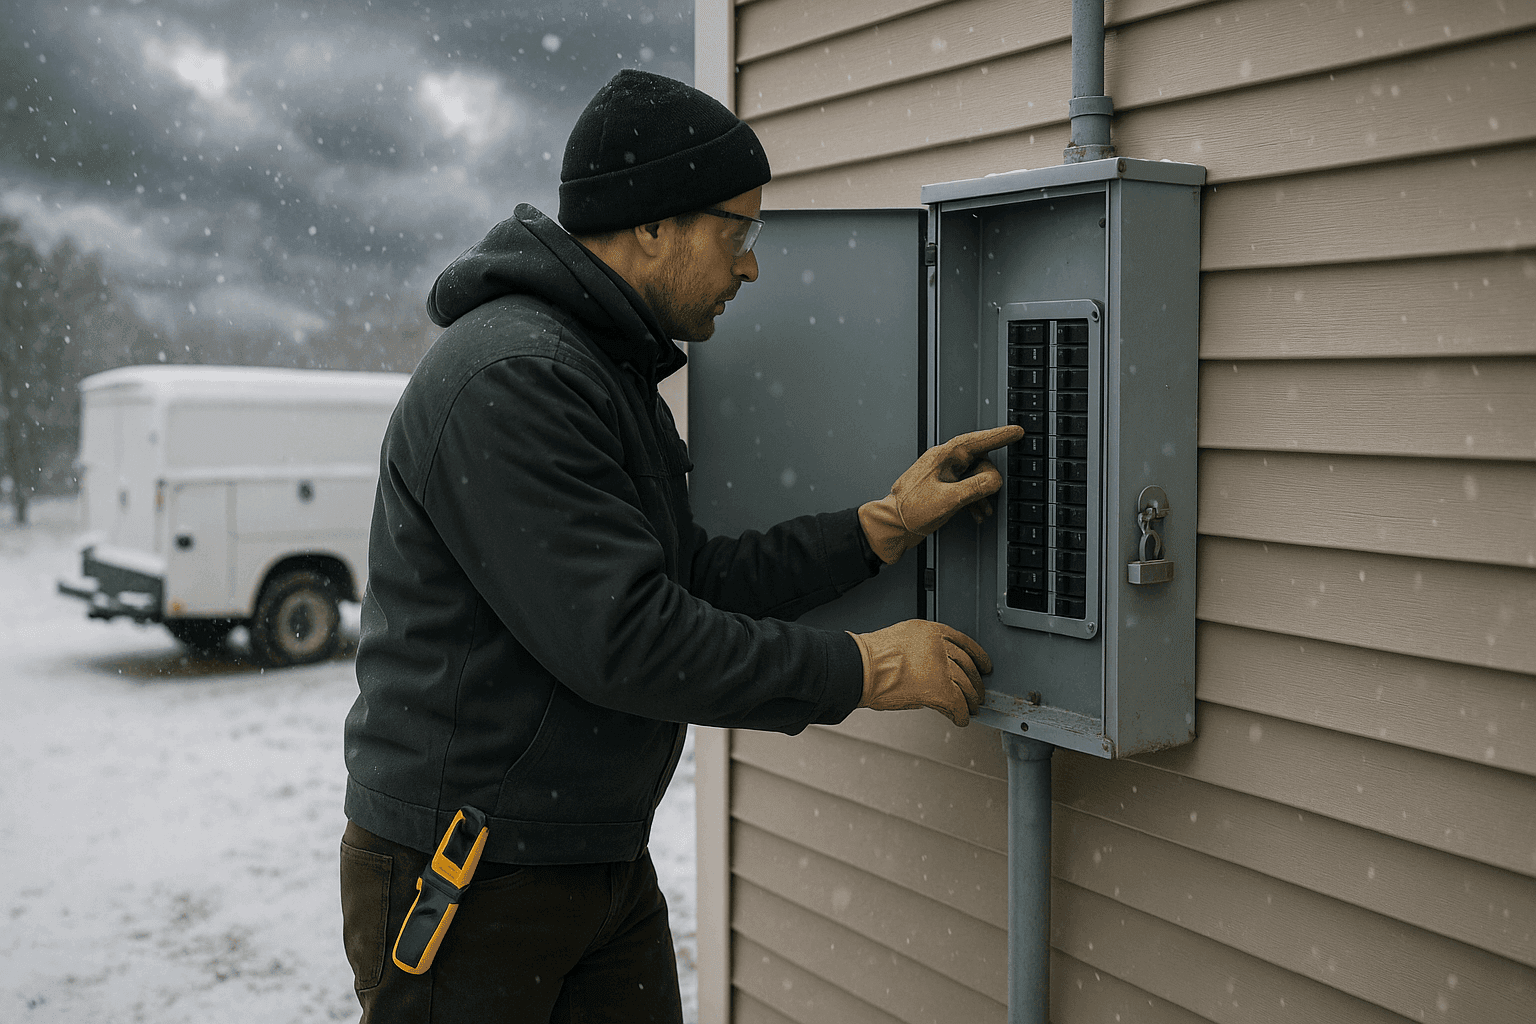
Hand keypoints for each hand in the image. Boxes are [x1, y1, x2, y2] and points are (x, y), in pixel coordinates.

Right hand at [848, 620, 990, 726]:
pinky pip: (958, 704)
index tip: (984, 664)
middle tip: (979, 692)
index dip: (978, 656)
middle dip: (976, 682)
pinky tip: (961, 718)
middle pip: (968, 665)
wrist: (860, 668)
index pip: (965, 642)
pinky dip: (961, 714)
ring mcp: (941, 667)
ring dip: (971, 700)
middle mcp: (939, 646)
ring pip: (966, 685)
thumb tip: (937, 669)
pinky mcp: (939, 690)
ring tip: (972, 707)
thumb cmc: (871, 657)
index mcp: (931, 631)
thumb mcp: (903, 640)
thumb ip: (924, 650)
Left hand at [858, 425, 1023, 563]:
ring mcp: (943, 475)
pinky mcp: (943, 488)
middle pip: (979, 461)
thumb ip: (976, 487)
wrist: (893, 526)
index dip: (999, 436)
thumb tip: (995, 480)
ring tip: (983, 509)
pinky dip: (975, 500)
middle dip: (988, 480)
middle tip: (987, 495)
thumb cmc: (911, 511)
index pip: (977, 440)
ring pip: (975, 477)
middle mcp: (944, 462)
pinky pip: (967, 488)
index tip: (1016, 432)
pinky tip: (977, 514)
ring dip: (982, 494)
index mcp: (943, 457)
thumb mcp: (949, 499)